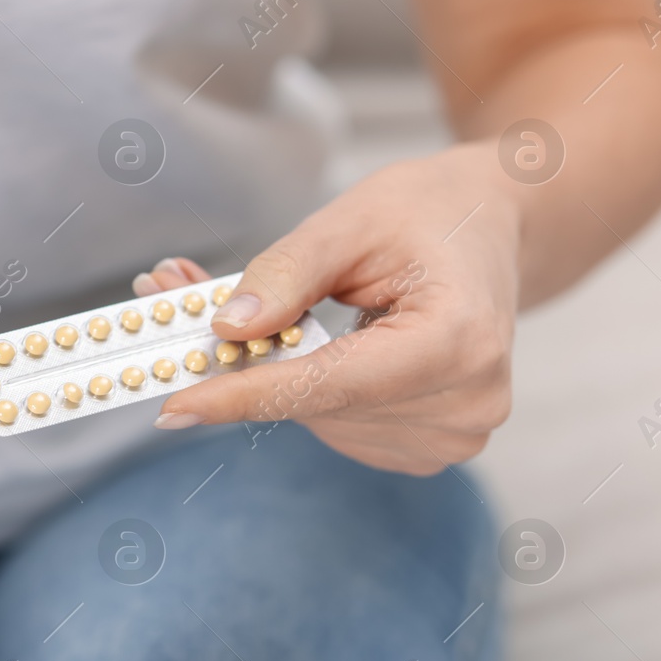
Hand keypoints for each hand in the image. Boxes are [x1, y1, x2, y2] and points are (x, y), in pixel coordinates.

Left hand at [136, 143, 519, 473]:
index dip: (245, 394)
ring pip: (316, 417)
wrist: (488, 229)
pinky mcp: (428, 447)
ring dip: (272, 372)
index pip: (330, 384)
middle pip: (315, 402)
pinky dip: (303, 388)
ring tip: (264, 312)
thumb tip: (226, 329)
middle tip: (178, 297)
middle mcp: (465, 403)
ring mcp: (451, 436)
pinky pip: (335, 424)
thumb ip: (285, 275)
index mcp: (458, 342)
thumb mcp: (351, 220)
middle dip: (243, 361)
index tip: (172, 405)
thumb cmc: (428, 213)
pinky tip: (309, 344)